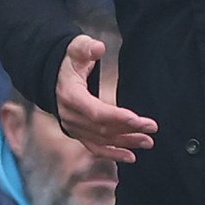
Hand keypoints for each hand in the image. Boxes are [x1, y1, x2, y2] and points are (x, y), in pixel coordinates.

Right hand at [54, 35, 155, 164]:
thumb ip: (86, 48)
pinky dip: (113, 154)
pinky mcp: (78, 133)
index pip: (96, 111)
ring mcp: (73, 127)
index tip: (137, 119)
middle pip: (102, 128)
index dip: (117, 117)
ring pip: (102, 140)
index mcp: (70, 96)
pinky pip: (95, 147)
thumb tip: (98, 48)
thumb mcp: (75, 48)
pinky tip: (131, 157)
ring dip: (125, 143)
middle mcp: (70, 116)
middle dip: (128, 130)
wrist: (53, 75)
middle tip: (152, 128)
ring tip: (148, 142)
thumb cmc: (69, 61)